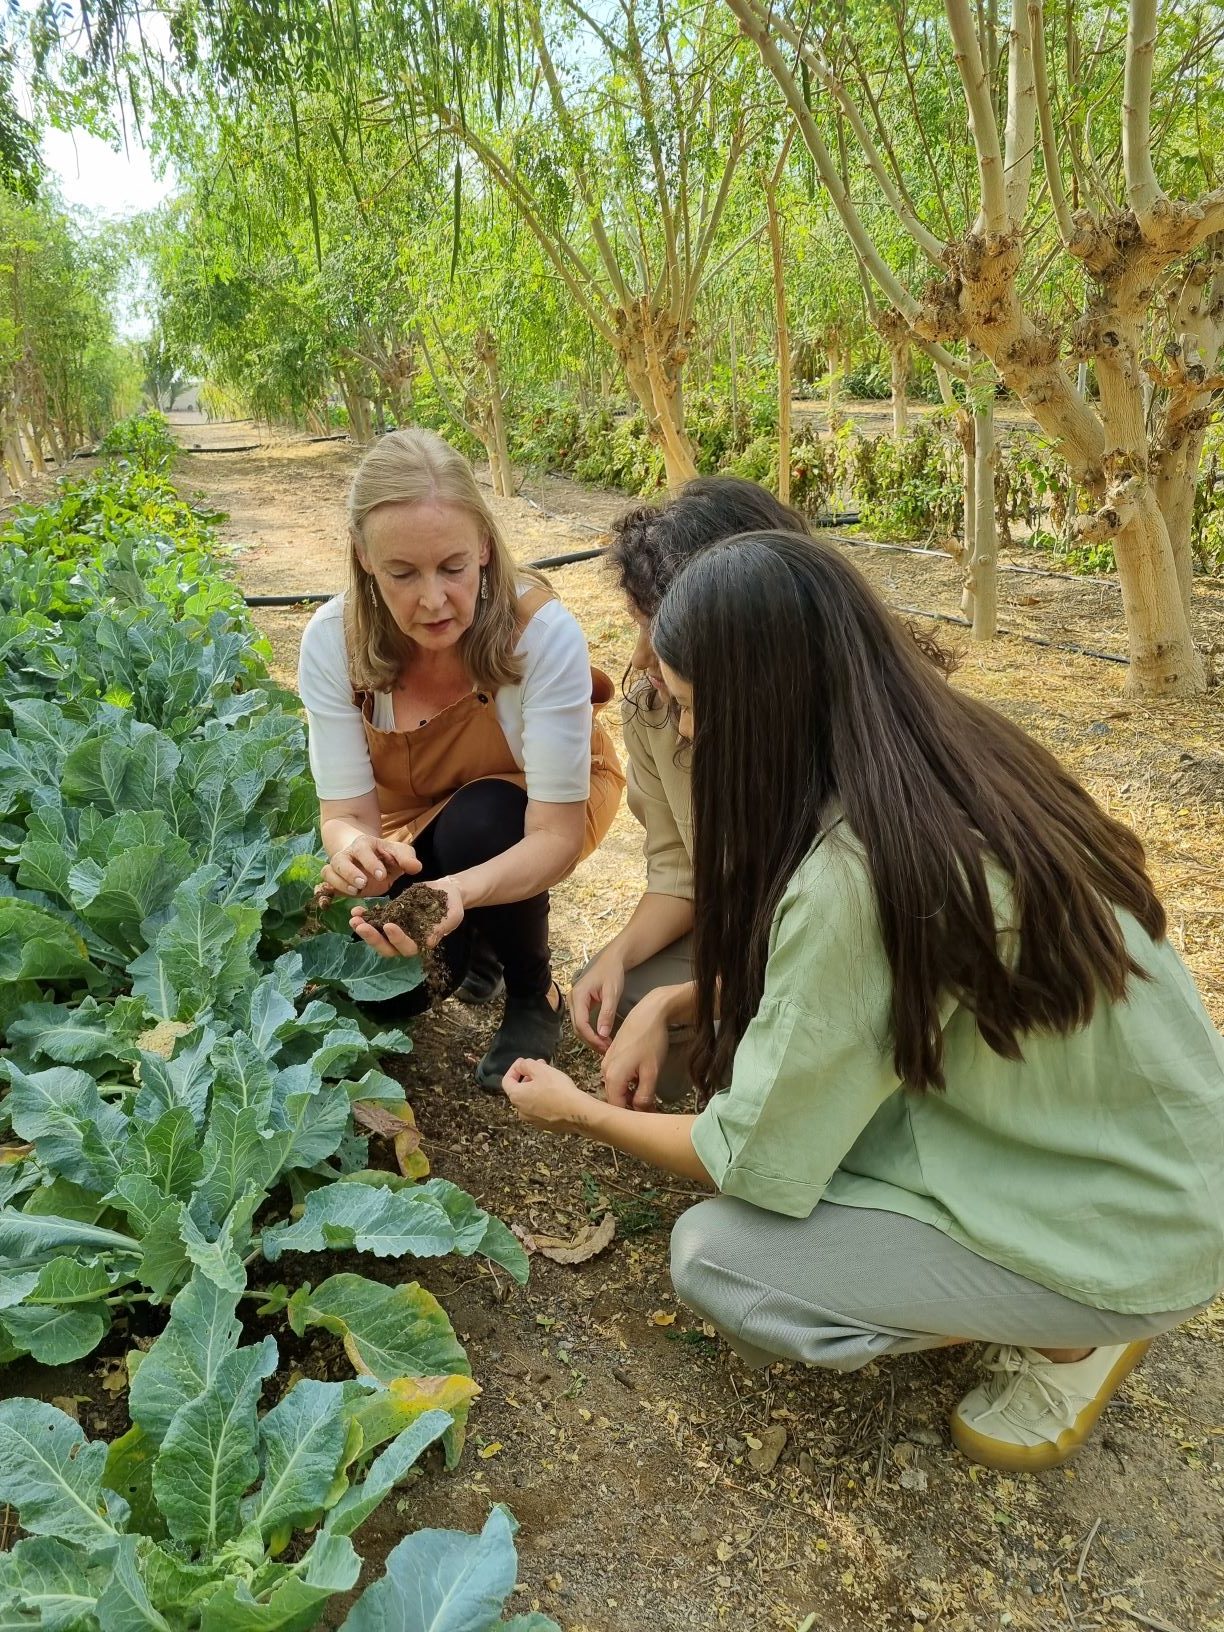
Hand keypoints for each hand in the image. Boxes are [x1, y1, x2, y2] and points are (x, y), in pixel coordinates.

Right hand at [322, 836, 420, 899]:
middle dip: (349, 872)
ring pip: (328, 872)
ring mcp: (338, 868)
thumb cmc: (387, 856)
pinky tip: (331, 902)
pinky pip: (323, 885)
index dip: (371, 862)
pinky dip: (324, 893)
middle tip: (363, 884)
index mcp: (364, 845)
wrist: (370, 858)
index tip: (382, 875)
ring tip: (355, 892)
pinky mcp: (334, 882)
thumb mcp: (400, 853)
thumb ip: (407, 858)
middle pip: (339, 860)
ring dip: (338, 883)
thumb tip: (416, 868)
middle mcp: (347, 855)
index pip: (363, 850)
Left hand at [352, 874, 464, 958]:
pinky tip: (356, 909)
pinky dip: (366, 915)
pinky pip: (375, 919)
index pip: (406, 948)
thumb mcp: (452, 916)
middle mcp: (405, 941)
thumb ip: (440, 929)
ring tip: (353, 918)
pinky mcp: (390, 916)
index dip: (397, 939)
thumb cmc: (453, 907)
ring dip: (364, 928)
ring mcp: (396, 930)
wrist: (447, 892)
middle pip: (386, 946)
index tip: (389, 925)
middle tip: (360, 925)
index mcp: (420, 944)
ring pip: (377, 934)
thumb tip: (428, 943)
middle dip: (372, 937)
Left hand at [502, 1058, 593, 1132]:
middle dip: (528, 1076)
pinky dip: (544, 1099)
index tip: (523, 1061)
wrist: (577, 1112)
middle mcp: (520, 1111)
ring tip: (549, 1078)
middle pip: (520, 1090)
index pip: (507, 1081)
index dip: (514, 1069)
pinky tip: (556, 1093)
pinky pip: (540, 1109)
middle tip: (540, 1066)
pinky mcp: (545, 1125)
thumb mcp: (540, 1070)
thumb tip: (521, 1065)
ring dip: (536, 1087)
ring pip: (530, 1100)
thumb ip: (526, 1065)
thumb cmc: (557, 1089)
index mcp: (516, 1097)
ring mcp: (532, 1120)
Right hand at [569, 948, 625, 1053]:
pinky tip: (602, 1037)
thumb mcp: (612, 993)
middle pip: (577, 1028)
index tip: (605, 1046)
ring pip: (579, 1027)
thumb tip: (603, 1034)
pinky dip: (591, 1031)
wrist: (611, 961)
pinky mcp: (579, 1005)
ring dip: (591, 1038)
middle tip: (607, 1050)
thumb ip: (607, 1013)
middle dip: (591, 1041)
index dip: (592, 1038)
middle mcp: (572, 1000)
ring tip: (605, 1046)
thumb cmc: (612, 973)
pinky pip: (582, 1022)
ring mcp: (574, 1003)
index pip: (581, 1023)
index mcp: (578, 995)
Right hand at [600, 990, 672, 1111]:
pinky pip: (616, 1076)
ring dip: (629, 1094)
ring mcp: (607, 1062)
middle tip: (650, 1109)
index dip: (630, 1116)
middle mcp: (605, 1071)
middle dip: (630, 1106)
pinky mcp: (611, 1055)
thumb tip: (640, 1113)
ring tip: (648, 1097)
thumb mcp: (651, 1072)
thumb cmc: (651, 1041)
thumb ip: (644, 1096)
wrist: (648, 1013)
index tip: (646, 1119)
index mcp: (613, 1077)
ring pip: (616, 1087)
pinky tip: (641, 1081)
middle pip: (614, 1098)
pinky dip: (627, 1083)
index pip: (616, 1107)